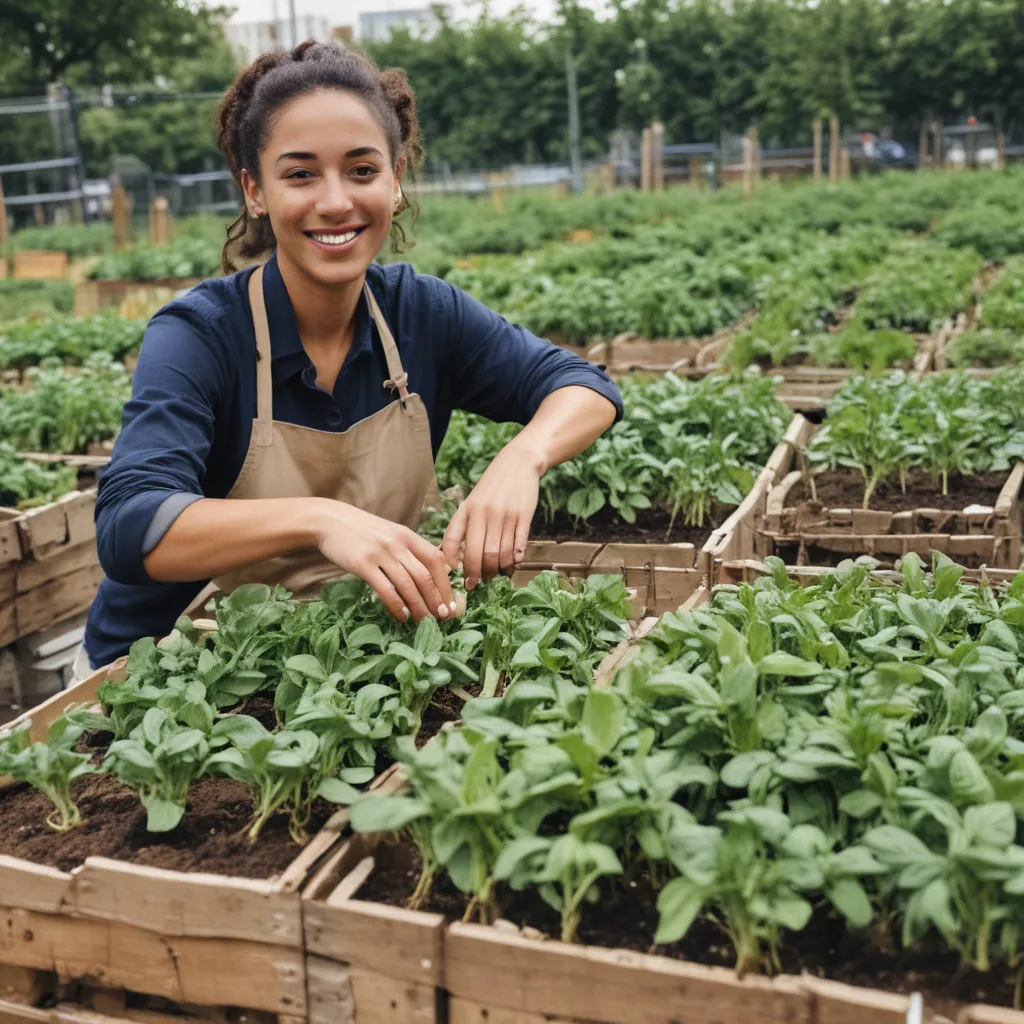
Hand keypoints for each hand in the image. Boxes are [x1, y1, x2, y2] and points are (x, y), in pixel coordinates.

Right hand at [314, 499, 454, 622]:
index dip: (445, 583)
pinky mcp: (362, 564)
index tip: (450, 602)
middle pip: (424, 575)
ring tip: (425, 622)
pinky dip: (396, 606)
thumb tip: (429, 577)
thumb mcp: (390, 533)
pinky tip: (402, 617)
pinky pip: (385, 589)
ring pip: (407, 585)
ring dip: (419, 607)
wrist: (330, 520)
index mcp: (407, 535)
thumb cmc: (363, 531)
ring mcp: (380, 553)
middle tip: (443, 618)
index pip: (435, 560)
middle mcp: (397, 543)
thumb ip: (408, 550)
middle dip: (436, 599)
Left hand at [441, 445, 542, 589]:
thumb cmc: (491, 487)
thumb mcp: (471, 502)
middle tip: (478, 583)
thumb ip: (462, 526)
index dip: (451, 562)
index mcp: (467, 510)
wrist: (517, 463)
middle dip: (477, 574)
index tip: (455, 575)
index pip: (453, 541)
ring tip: (496, 575)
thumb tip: (449, 556)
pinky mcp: (523, 515)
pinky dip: (515, 559)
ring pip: (499, 553)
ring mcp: (504, 514)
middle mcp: (483, 513)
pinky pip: (518, 545)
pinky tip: (512, 564)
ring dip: (497, 570)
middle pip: (479, 554)